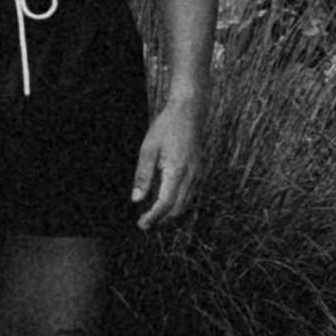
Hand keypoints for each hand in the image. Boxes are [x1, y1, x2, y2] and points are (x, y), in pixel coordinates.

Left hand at [131, 86, 205, 228]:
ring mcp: (198, 174)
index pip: (165, 203)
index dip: (153, 217)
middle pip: (178, 209)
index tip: (141, 224)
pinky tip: (166, 202)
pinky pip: (190, 195)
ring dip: (170, 214)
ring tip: (153, 217)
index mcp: (177, 171)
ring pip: (186, 204)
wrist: (189, 111)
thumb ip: (143, 175)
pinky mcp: (199, 171)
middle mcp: (191, 176)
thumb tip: (136, 199)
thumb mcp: (148, 149)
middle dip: (161, 220)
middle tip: (144, 224)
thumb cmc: (166, 127)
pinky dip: (178, 204)